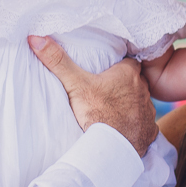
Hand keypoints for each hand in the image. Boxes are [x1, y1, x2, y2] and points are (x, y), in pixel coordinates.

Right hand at [28, 35, 156, 156]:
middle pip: (136, 81)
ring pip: (141, 102)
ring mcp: (148, 112)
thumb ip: (58, 61)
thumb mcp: (75, 84)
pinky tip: (127, 130)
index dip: (120, 64)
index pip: (128, 62)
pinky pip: (146, 125)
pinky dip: (138, 126)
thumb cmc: (98, 114)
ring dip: (132, 104)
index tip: (109, 67)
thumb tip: (36, 38)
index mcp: (128, 74)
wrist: (112, 148)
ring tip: (115, 110)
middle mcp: (143, 90)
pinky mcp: (149, 131)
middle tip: (109, 89)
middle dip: (126, 84)